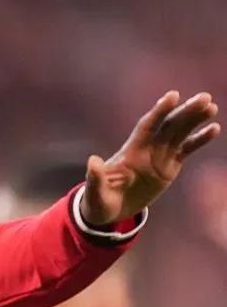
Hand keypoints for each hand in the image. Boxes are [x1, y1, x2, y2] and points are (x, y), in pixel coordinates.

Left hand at [81, 91, 219, 225]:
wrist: (109, 210)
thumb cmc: (99, 199)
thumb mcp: (95, 192)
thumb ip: (95, 177)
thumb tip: (93, 161)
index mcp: (130, 152)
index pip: (147, 127)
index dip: (159, 112)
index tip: (173, 96)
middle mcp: (146, 149)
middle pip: (168, 126)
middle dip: (185, 111)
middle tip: (205, 97)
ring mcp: (159, 157)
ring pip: (179, 133)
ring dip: (194, 120)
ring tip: (211, 107)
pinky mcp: (169, 167)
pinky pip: (186, 150)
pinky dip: (199, 140)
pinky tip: (213, 129)